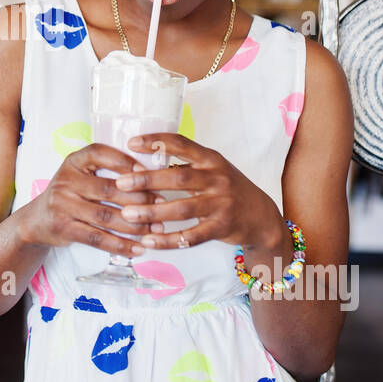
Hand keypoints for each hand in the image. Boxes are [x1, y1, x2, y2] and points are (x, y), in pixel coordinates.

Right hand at [22, 143, 166, 256]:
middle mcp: (66, 180)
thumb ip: (106, 171)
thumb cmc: (70, 194)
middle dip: (139, 198)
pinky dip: (120, 245)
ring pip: (106, 216)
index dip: (124, 161)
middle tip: (162, 205)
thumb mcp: (81, 174)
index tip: (147, 171)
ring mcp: (63, 205)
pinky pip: (97, 238)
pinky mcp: (64, 228)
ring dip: (135, 225)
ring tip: (156, 229)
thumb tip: (150, 175)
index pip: (99, 153)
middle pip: (109, 189)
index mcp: (73, 161)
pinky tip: (138, 248)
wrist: (37, 220)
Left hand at [111, 133, 284, 250]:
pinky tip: (149, 240)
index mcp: (211, 159)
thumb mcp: (213, 169)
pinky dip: (168, 239)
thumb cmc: (228, 189)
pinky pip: (190, 236)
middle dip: (147, 180)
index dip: (156, 141)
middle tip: (121, 183)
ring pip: (182, 208)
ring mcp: (221, 204)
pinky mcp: (221, 228)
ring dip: (152, 212)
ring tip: (127, 214)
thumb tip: (144, 158)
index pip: (182, 143)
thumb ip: (186, 164)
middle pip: (178, 177)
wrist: (261, 216)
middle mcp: (217, 179)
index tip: (131, 143)